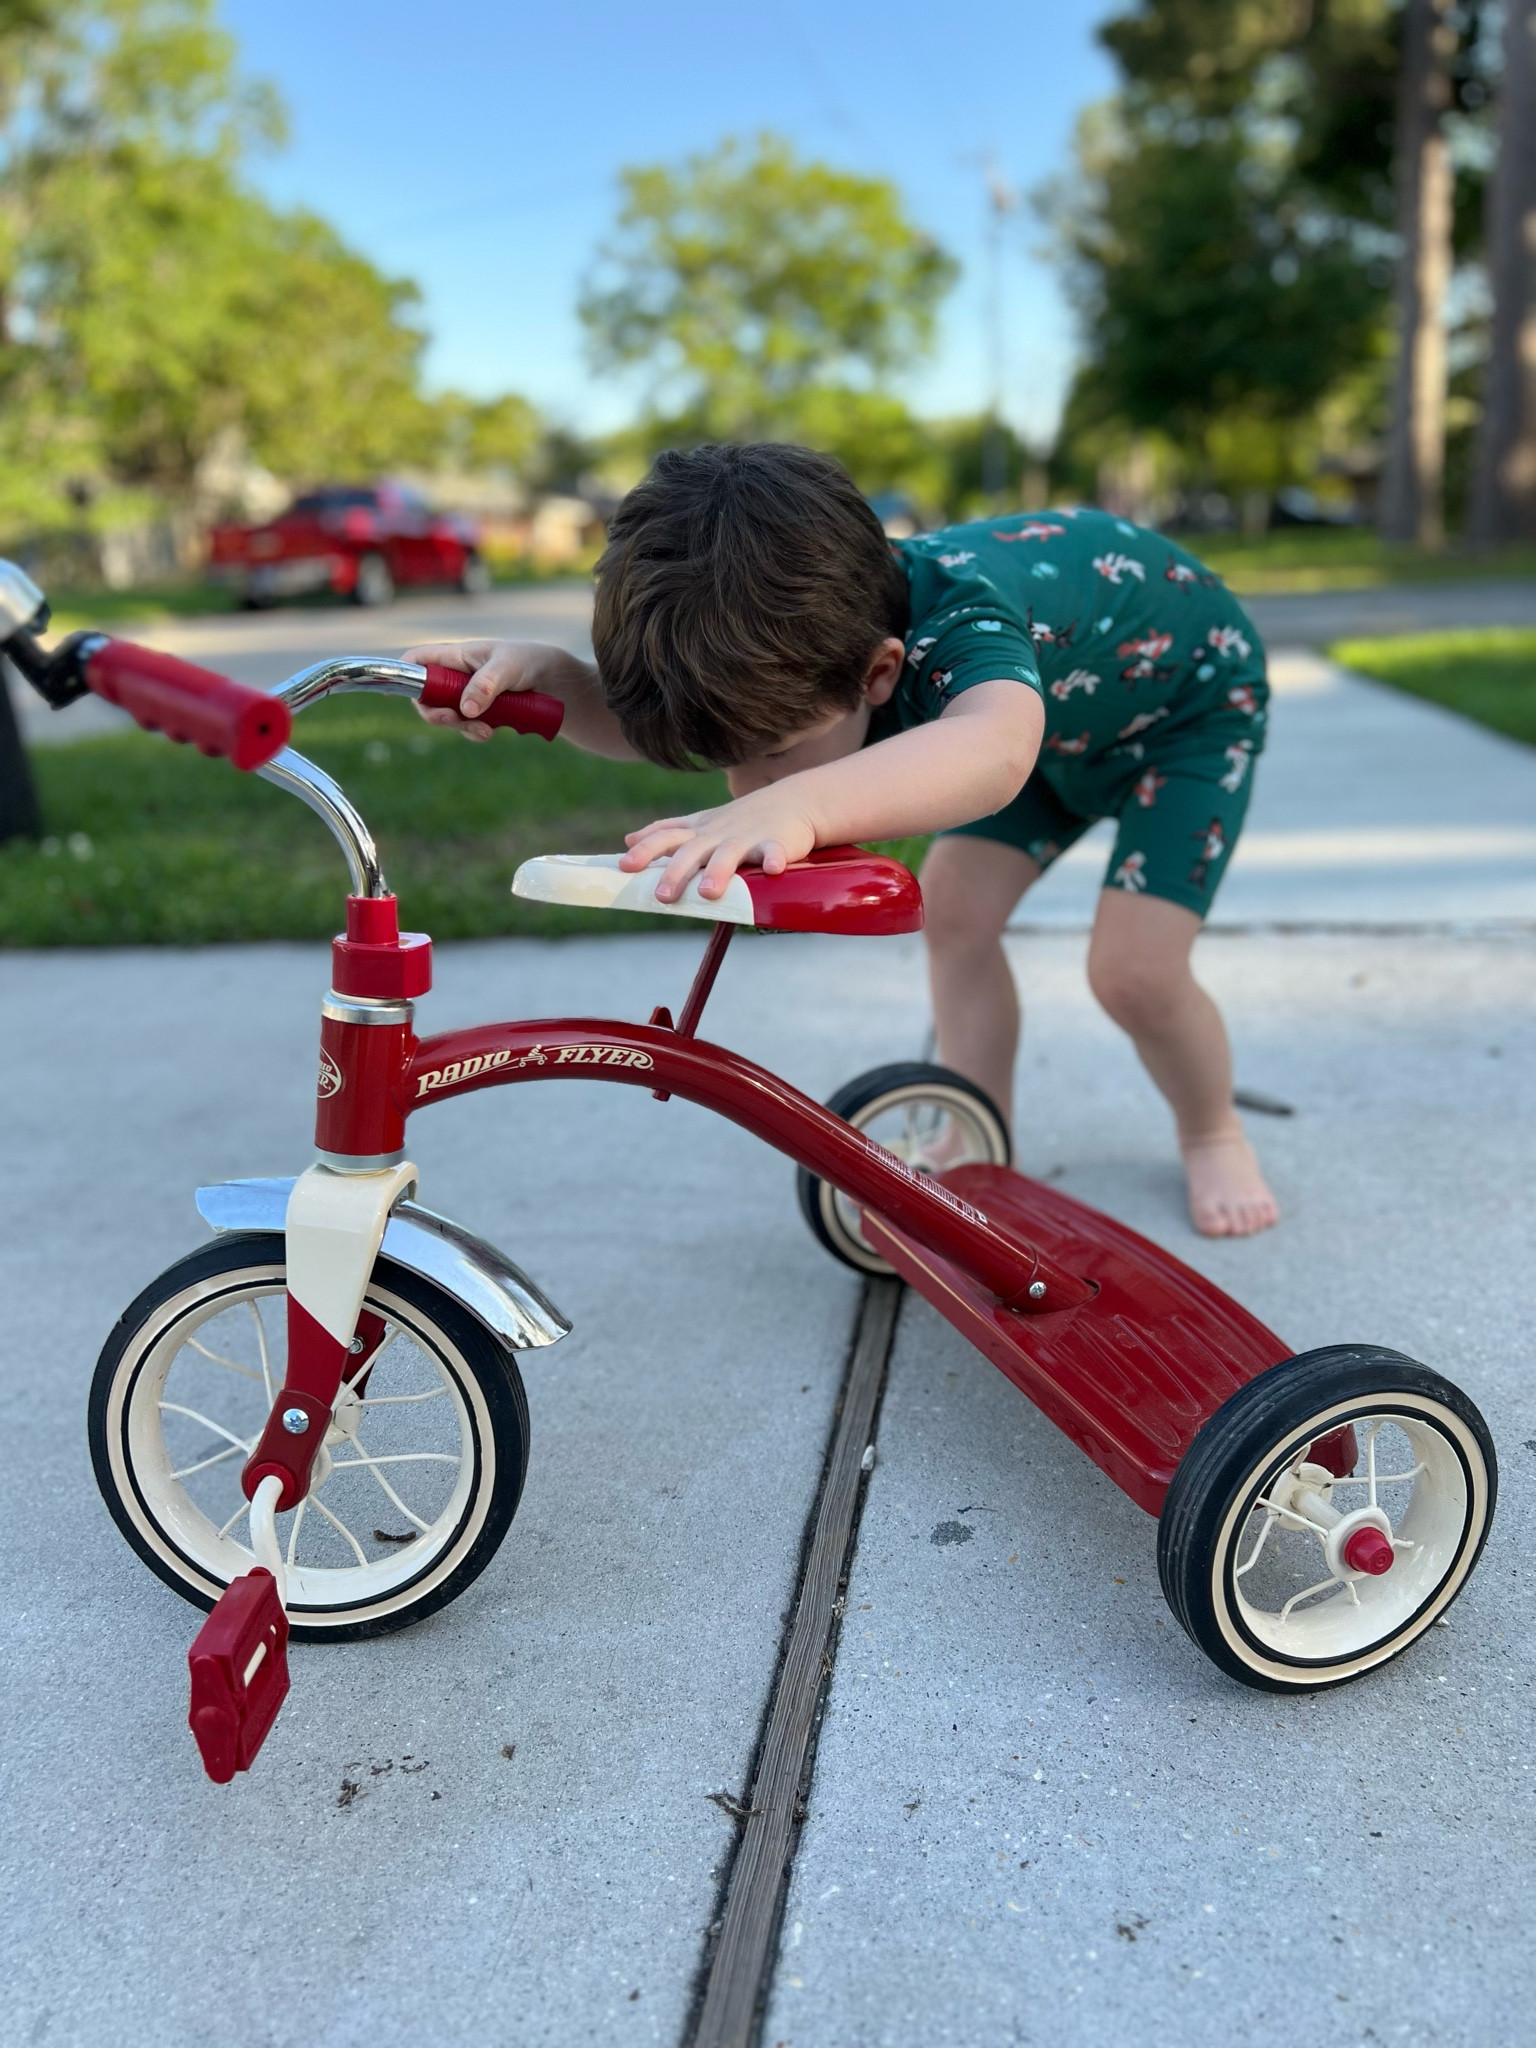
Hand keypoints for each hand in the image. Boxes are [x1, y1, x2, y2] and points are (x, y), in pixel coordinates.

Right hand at [405, 639, 542, 742]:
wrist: (557, 683)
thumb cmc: (529, 662)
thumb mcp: (508, 668)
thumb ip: (486, 685)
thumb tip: (465, 709)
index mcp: (456, 657)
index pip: (418, 661)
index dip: (403, 674)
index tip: (397, 694)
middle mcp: (456, 677)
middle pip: (427, 697)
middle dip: (436, 713)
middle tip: (452, 720)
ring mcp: (467, 697)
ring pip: (448, 716)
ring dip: (461, 727)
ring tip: (486, 730)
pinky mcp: (481, 714)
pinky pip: (468, 727)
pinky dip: (476, 733)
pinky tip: (492, 732)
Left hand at [620, 787, 817, 901]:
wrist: (793, 801)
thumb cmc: (742, 819)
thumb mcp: (701, 823)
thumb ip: (667, 833)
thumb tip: (629, 841)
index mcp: (699, 831)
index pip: (666, 837)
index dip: (646, 851)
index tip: (624, 866)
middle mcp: (718, 833)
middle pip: (693, 851)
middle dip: (676, 872)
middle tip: (663, 896)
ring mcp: (747, 836)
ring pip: (729, 853)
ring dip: (718, 871)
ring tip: (708, 892)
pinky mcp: (776, 841)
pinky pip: (774, 851)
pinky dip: (774, 859)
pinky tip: (773, 871)